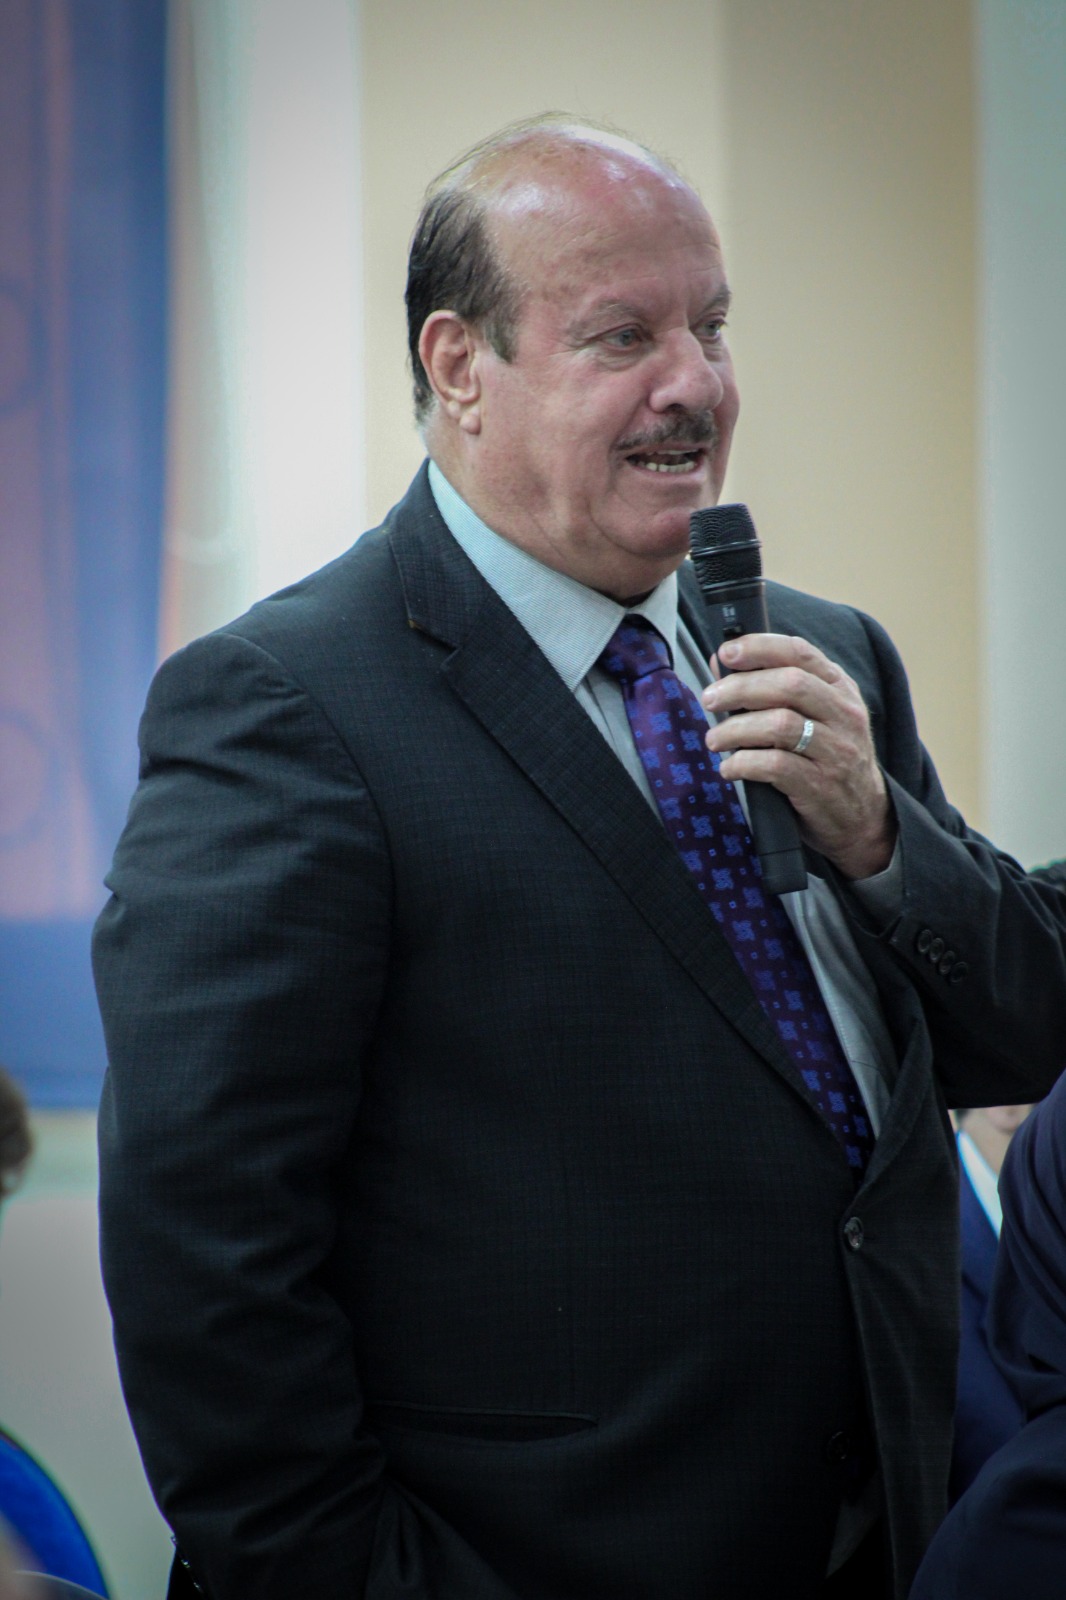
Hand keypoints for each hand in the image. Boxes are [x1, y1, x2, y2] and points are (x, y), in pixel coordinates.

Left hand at [700, 633, 895, 880]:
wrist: (862, 816)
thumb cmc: (827, 757)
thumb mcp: (813, 715)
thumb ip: (772, 686)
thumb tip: (721, 661)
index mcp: (840, 688)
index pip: (800, 653)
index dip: (760, 647)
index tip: (726, 652)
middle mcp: (843, 714)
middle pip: (789, 685)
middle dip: (740, 688)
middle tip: (710, 700)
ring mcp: (836, 751)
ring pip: (780, 725)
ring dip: (736, 729)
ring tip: (714, 739)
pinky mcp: (821, 785)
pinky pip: (776, 766)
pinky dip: (744, 764)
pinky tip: (730, 768)